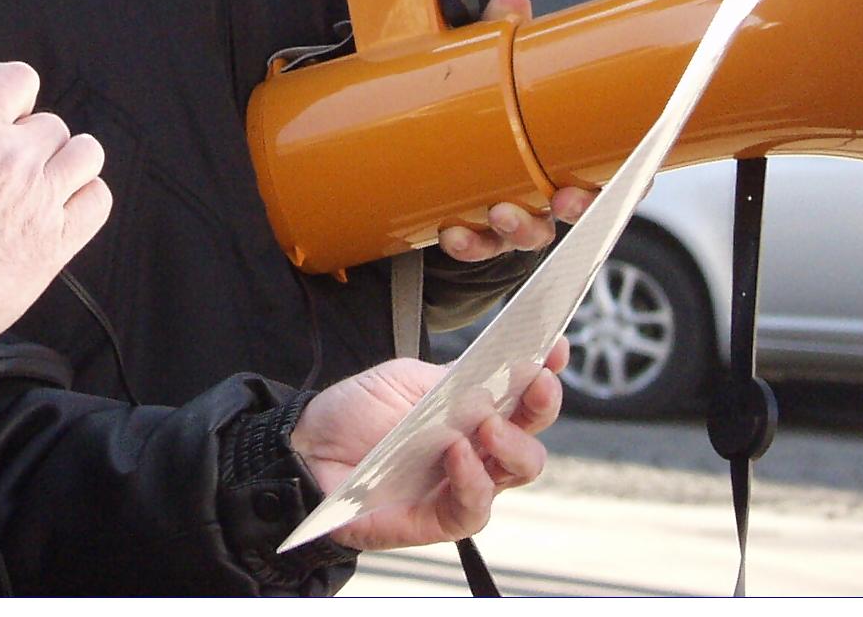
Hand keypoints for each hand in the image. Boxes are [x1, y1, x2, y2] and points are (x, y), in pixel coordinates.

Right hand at [0, 59, 110, 334]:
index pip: (17, 78)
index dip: (14, 96)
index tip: (8, 113)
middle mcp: (10, 159)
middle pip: (51, 124)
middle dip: (32, 143)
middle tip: (9, 170)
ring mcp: (39, 199)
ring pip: (86, 152)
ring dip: (67, 164)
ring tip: (42, 185)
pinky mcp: (58, 241)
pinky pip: (98, 200)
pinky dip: (85, 200)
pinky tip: (61, 210)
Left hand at [291, 341, 566, 551]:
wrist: (307, 446)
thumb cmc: (359, 411)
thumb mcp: (408, 379)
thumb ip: (454, 377)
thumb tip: (503, 365)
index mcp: (475, 412)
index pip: (523, 394)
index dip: (545, 370)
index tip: (555, 343)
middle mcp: (479, 451)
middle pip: (531, 437)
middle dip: (542, 407)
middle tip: (536, 383)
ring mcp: (462, 486)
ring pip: (516, 474)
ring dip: (512, 445)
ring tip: (489, 424)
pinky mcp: (436, 519)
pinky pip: (471, 508)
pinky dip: (472, 480)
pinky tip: (458, 453)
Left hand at [437, 0, 597, 260]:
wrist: (454, 155)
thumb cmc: (501, 108)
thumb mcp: (502, 66)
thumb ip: (507, 35)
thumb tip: (512, 2)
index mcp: (579, 154)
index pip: (622, 176)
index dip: (626, 184)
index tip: (619, 179)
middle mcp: (558, 192)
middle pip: (582, 213)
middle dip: (575, 212)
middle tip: (562, 201)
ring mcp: (523, 217)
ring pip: (533, 235)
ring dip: (520, 229)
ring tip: (499, 213)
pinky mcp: (483, 233)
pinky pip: (481, 247)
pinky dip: (470, 243)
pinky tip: (454, 231)